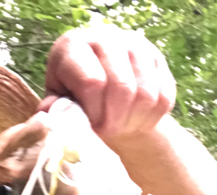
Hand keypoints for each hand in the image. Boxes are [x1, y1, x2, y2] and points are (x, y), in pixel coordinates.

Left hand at [39, 22, 175, 140]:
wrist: (100, 88)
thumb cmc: (73, 96)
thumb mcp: (57, 101)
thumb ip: (53, 108)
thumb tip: (53, 113)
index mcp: (74, 46)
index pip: (92, 82)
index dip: (93, 114)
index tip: (91, 128)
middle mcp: (107, 38)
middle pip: (122, 88)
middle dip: (114, 121)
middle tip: (107, 133)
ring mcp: (136, 46)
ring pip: (146, 95)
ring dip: (133, 122)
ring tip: (119, 128)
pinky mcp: (157, 59)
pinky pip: (164, 98)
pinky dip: (150, 119)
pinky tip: (135, 122)